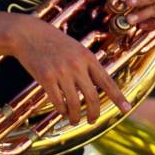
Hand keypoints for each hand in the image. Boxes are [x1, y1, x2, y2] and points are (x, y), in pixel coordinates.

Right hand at [5, 16, 130, 125]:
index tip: (126, 109)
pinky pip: (57, 100)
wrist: (27, 33)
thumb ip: (86, 65)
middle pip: (92, 97)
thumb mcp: (76, 48)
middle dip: (94, 113)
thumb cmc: (52, 41)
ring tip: (74, 120)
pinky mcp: (45, 77)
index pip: (107, 82)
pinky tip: (62, 112)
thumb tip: (97, 86)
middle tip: (92, 121)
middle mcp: (77, 66)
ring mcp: (61, 72)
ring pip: (74, 102)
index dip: (118, 98)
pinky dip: (61, 110)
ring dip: (75, 116)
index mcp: (88, 58)